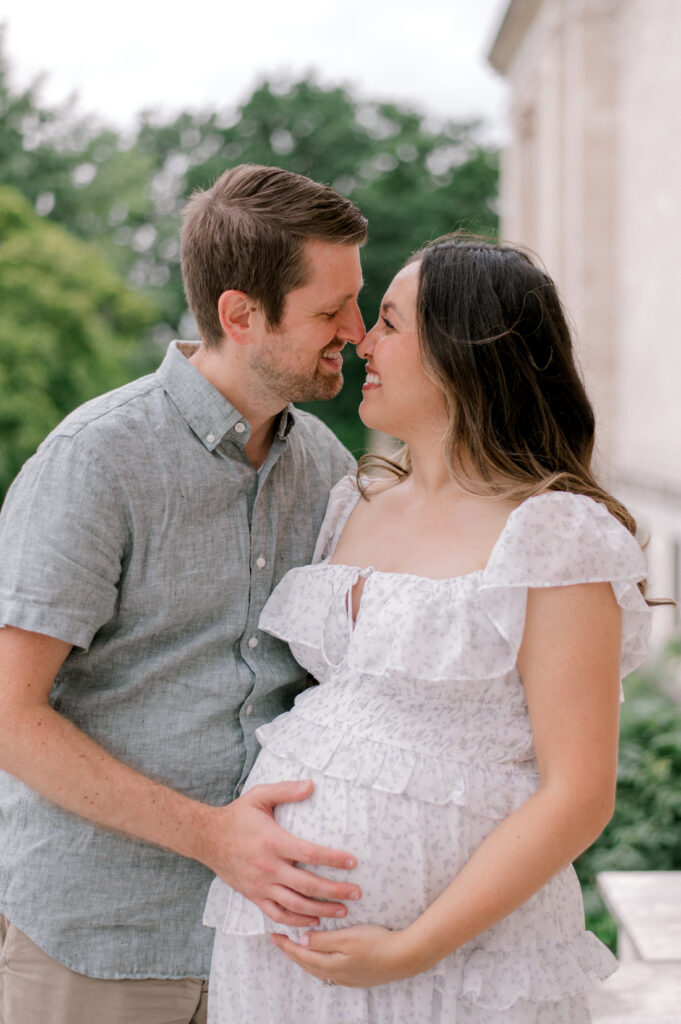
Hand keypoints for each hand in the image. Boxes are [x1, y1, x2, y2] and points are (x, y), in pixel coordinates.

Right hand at [199, 780, 360, 927]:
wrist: (207, 838)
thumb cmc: (237, 816)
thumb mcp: (259, 796)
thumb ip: (286, 790)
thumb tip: (312, 785)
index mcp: (274, 842)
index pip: (310, 853)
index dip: (334, 859)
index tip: (353, 862)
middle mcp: (269, 868)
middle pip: (308, 885)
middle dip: (335, 891)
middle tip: (357, 892)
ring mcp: (261, 885)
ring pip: (296, 904)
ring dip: (321, 910)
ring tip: (343, 911)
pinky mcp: (254, 896)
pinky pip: (277, 914)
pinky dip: (296, 921)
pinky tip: (313, 921)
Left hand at [270, 923, 414, 987]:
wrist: (404, 957)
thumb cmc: (376, 943)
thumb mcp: (346, 937)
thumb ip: (322, 940)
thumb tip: (302, 940)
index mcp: (330, 965)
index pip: (301, 955)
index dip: (286, 945)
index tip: (273, 935)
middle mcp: (336, 975)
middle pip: (307, 964)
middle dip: (292, 952)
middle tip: (280, 941)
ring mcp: (348, 978)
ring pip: (318, 969)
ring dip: (305, 958)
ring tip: (297, 949)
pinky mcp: (358, 977)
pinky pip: (330, 971)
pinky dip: (319, 962)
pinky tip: (322, 958)